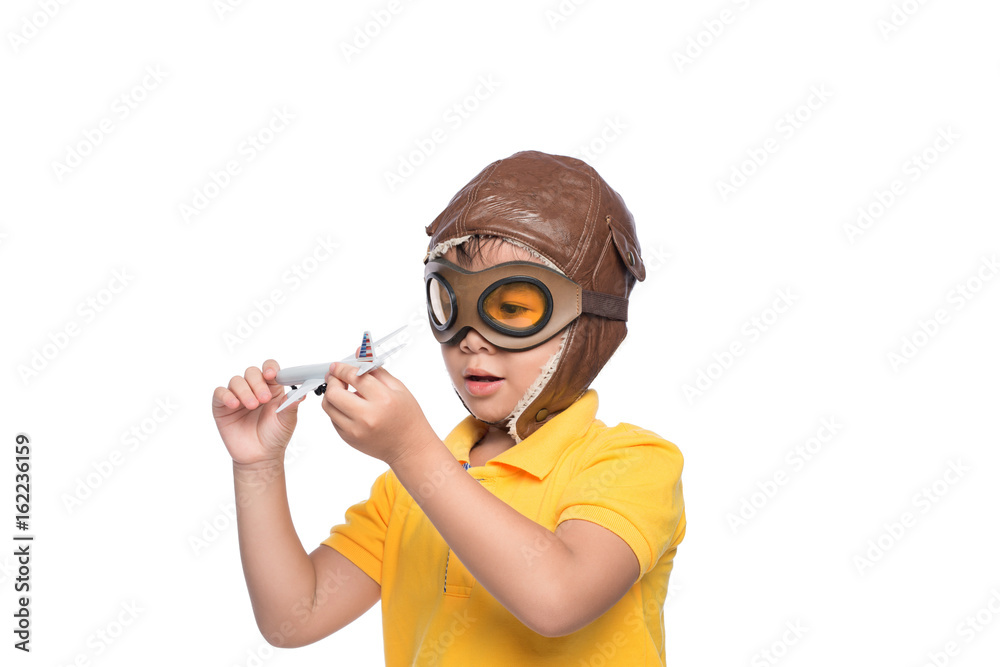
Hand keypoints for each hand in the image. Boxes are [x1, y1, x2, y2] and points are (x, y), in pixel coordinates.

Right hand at [212, 360, 300, 466]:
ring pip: (236, 381)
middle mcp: (254, 389)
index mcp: (272, 388)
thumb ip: (291, 405)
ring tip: (252, 405)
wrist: (260, 456)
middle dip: (258, 383)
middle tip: (264, 399)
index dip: (270, 368)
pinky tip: (235, 405)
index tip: (272, 375)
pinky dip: (226, 396)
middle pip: (252, 372)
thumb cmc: (275, 436)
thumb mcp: (287, 420)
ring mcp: (237, 396)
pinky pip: (220, 393)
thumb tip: (301, 393)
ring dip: (244, 391)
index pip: (269, 369)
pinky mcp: (222, 406)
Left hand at [321, 363, 436, 466]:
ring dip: (331, 395)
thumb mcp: (398, 388)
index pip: (354, 376)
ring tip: (344, 392)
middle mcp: (367, 416)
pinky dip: (337, 409)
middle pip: (333, 393)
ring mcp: (355, 430)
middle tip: (337, 377)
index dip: (342, 368)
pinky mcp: (348, 439)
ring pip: (328, 406)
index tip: (338, 366)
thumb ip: (376, 370)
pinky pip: (333, 419)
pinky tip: (350, 407)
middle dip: (332, 381)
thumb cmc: (408, 418)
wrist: (410, 448)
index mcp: (383, 399)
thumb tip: (359, 353)